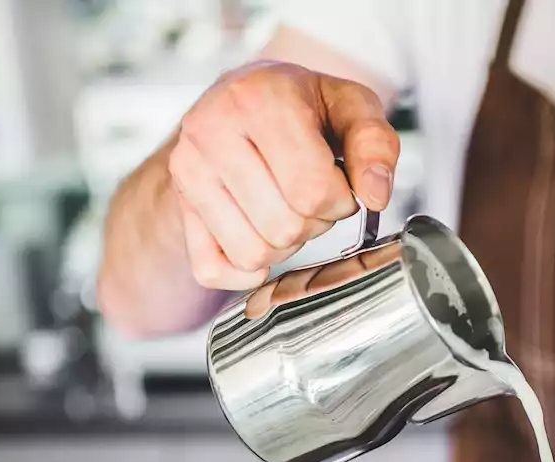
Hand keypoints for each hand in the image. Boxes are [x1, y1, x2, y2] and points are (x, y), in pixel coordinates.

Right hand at [167, 60, 399, 290]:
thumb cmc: (305, 107)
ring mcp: (186, 170)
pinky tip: (261, 233)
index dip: (340, 200)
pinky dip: (246, 269)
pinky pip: (213, 270)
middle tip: (311, 194)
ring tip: (287, 206)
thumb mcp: (353, 107)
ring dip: (285, 244)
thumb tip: (375, 196)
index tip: (338, 181)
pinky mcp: (179, 205)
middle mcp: (209, 131)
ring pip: (252, 253)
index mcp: (256, 99)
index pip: (311, 192)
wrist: (246, 98)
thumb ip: (375, 146)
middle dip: (314, 221)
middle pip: (283, 227)